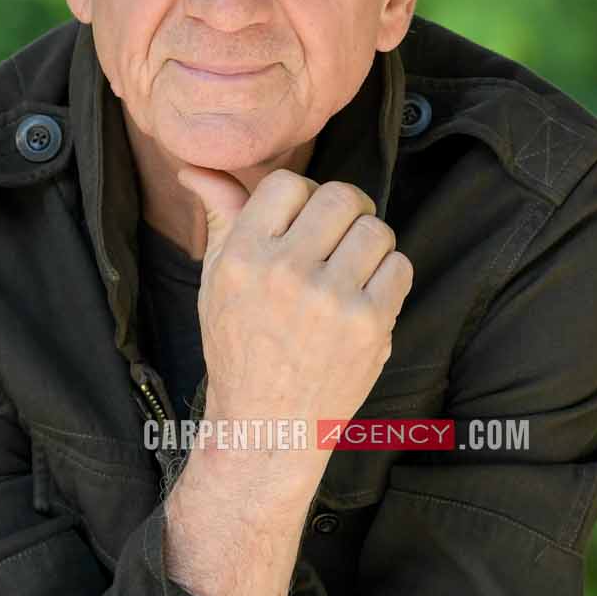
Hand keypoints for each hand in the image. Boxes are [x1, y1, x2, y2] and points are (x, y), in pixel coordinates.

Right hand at [177, 165, 413, 434]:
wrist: (267, 427)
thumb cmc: (240, 349)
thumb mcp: (216, 283)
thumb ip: (220, 218)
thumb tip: (198, 168)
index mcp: (243, 257)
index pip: (287, 183)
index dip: (302, 198)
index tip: (303, 224)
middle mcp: (285, 273)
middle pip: (341, 197)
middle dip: (344, 212)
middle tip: (338, 239)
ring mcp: (331, 300)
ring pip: (376, 229)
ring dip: (370, 244)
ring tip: (352, 270)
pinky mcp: (369, 325)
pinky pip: (399, 267)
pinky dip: (389, 277)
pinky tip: (365, 298)